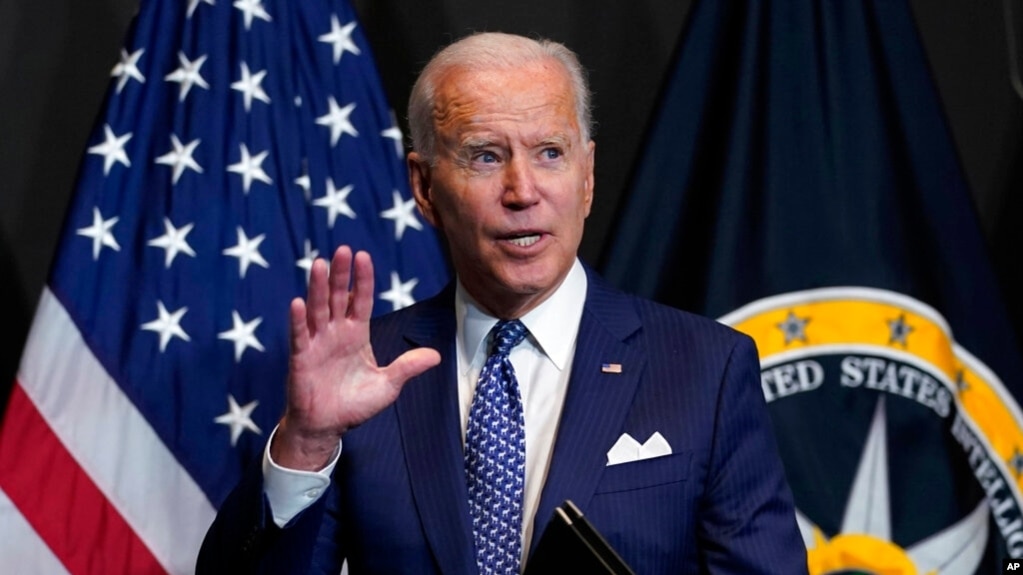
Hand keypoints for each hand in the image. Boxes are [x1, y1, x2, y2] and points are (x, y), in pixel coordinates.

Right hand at [271, 246, 440, 469]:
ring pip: (317, 309)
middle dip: (341, 275)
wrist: (327, 427)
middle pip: (338, 297)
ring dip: (318, 288)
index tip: (364, 256)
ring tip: (320, 264)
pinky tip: (298, 302)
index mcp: (357, 335)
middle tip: (343, 250)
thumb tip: (436, 356)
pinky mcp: (301, 358)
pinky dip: (298, 320)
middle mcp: (335, 333)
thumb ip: (407, 367)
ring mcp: (317, 343)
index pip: (361, 301)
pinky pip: (299, 335)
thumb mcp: (387, 386)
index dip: (363, 280)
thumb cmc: (354, 405)